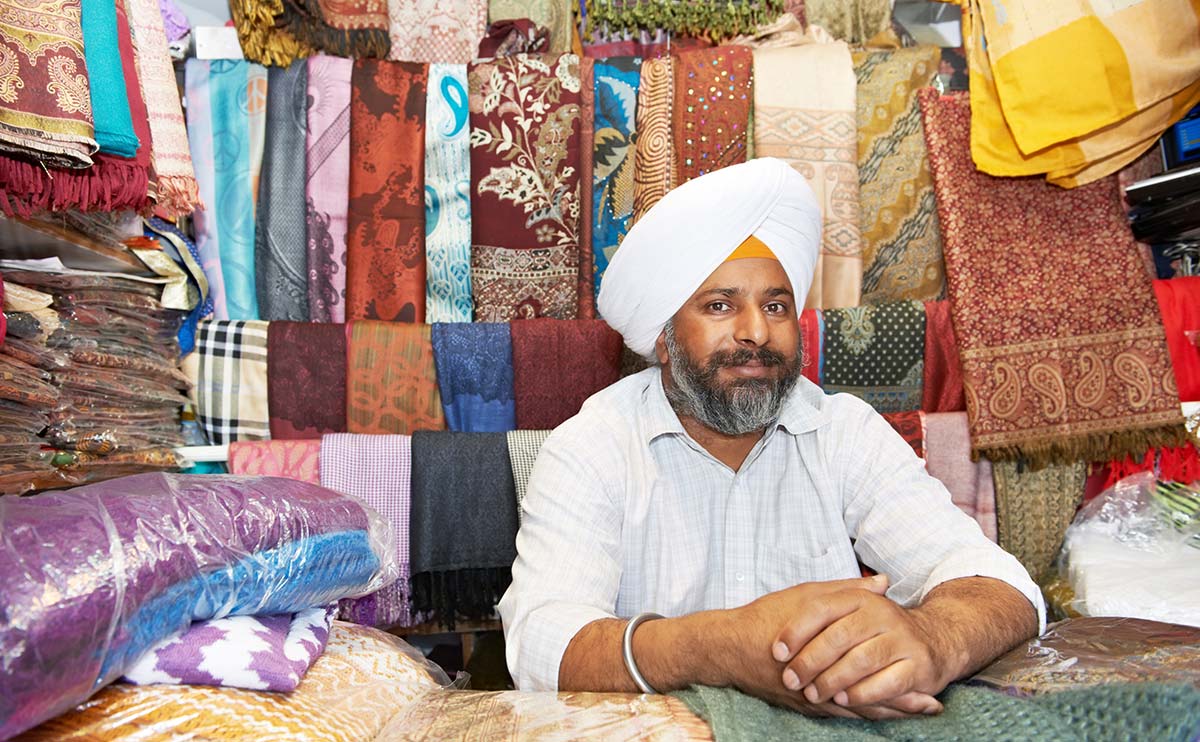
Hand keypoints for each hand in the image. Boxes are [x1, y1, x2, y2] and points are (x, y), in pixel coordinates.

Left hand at [771, 574, 951, 714]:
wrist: (936, 638)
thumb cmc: (879, 627)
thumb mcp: (850, 609)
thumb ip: (821, 605)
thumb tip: (778, 609)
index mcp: (859, 598)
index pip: (821, 608)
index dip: (796, 630)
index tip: (777, 652)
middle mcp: (882, 613)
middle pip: (839, 636)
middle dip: (810, 661)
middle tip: (791, 680)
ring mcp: (902, 639)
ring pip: (861, 659)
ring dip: (833, 679)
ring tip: (813, 693)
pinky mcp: (918, 665)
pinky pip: (887, 682)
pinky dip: (862, 692)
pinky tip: (844, 699)